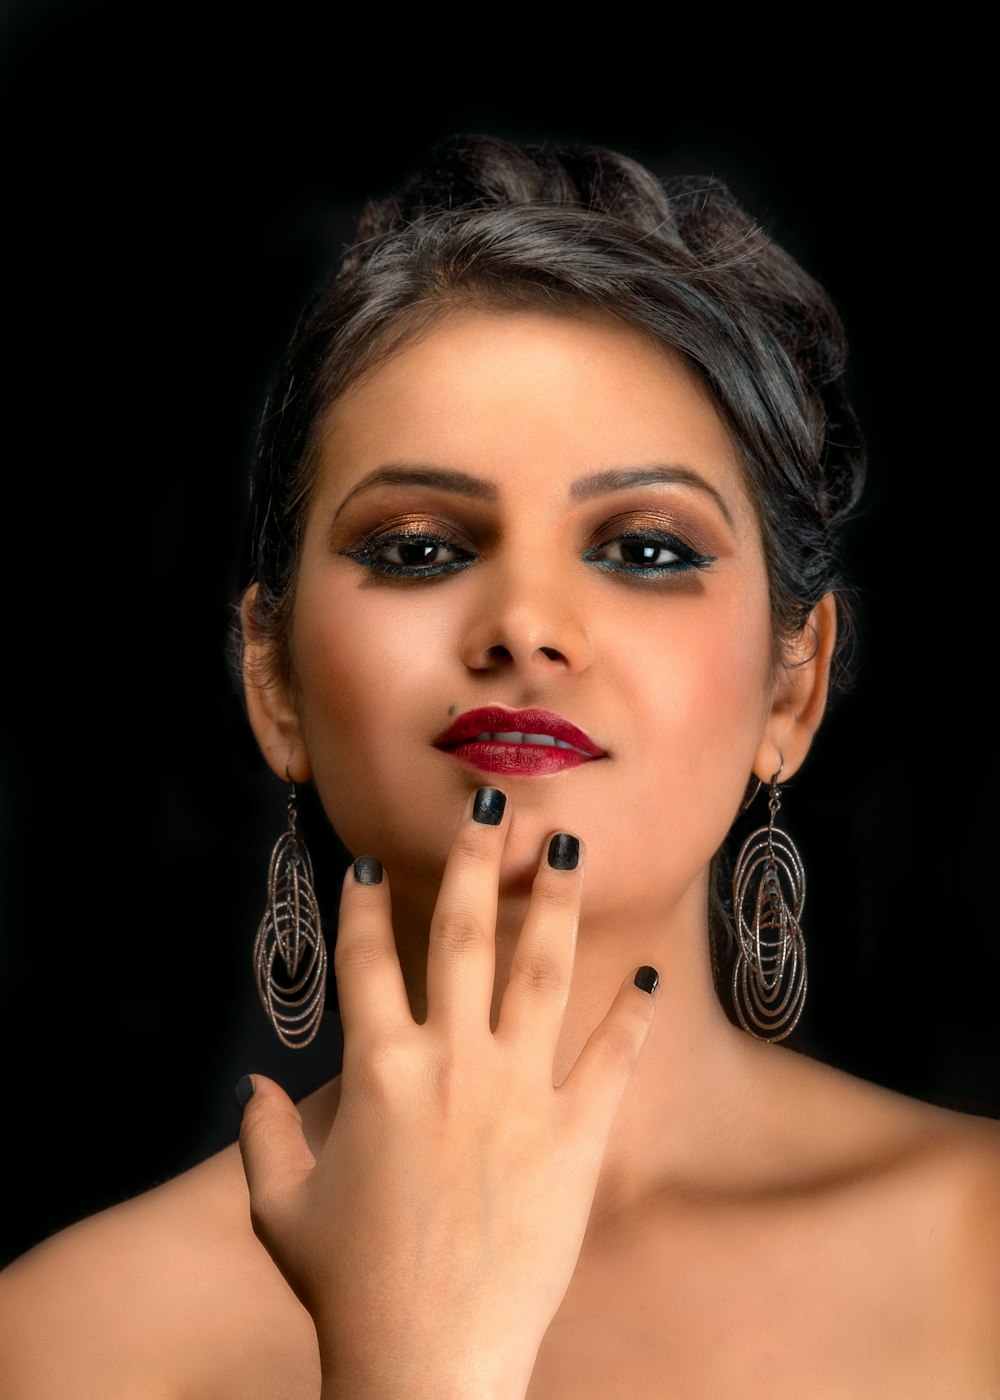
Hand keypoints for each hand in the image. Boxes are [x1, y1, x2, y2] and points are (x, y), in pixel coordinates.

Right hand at [237, 787, 658, 1399]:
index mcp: (375, 1071)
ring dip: (554, 902)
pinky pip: (611, 1058)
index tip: (372, 859)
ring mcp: (518, 1093)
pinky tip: (648, 976)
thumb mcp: (281, 1209)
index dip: (364, 903)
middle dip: (474, 856)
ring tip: (568, 848)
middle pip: (462, 934)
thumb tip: (252, 1085)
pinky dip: (631, 1014)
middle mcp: (449, 1063)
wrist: (427, 1362)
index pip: (366, 960)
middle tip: (493, 800)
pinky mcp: (576, 1135)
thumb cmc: (346, 1287)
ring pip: (541, 970)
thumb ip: (263, 1136)